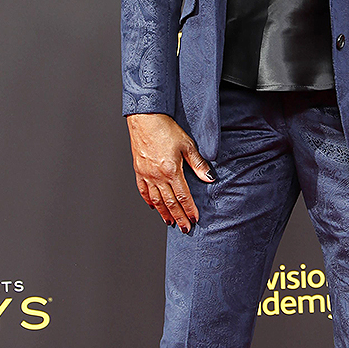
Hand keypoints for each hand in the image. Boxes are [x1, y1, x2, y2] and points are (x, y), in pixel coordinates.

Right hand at [126, 113, 213, 231]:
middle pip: (170, 203)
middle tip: (184, 228)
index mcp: (171, 171)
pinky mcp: (139, 170)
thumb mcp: (187, 145)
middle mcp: (158, 176)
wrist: (146, 118)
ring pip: (156, 200)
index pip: (183, 196)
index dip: (190, 210)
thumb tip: (210, 178)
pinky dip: (148, 200)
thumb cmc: (166, 129)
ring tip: (170, 222)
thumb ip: (198, 164)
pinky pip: (143, 190)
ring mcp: (147, 174)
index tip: (195, 219)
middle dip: (178, 217)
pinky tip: (153, 206)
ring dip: (164, 213)